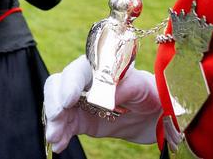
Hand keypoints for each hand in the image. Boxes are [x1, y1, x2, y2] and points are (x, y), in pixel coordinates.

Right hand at [43, 55, 161, 152]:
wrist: (158, 116)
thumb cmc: (156, 95)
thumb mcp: (148, 89)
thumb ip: (128, 87)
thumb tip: (105, 94)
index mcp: (103, 68)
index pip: (80, 69)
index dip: (71, 82)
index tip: (68, 100)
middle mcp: (88, 82)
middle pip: (60, 83)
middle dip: (55, 100)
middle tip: (56, 117)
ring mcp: (82, 101)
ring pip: (58, 104)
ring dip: (53, 120)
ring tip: (54, 136)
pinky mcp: (82, 120)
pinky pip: (65, 125)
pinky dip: (60, 134)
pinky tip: (59, 144)